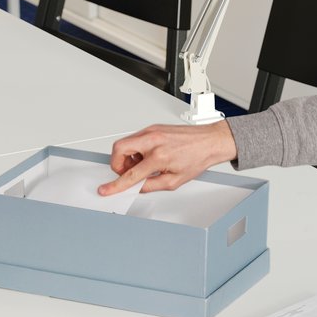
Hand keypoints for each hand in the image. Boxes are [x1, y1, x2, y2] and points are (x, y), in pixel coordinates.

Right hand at [97, 119, 236, 196]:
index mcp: (159, 156)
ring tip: (141, 166)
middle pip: (118, 149)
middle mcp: (153, 140)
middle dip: (116, 164)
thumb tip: (137, 187)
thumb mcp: (175, 181)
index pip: (131, 174)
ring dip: (126, 157)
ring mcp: (152, 131)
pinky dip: (135, 150)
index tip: (106, 189)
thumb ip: (151, 186)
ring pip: (124, 142)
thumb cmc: (197, 157)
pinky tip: (146, 157)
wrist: (209, 142)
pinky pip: (134, 139)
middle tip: (126, 173)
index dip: (116, 184)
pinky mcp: (153, 127)